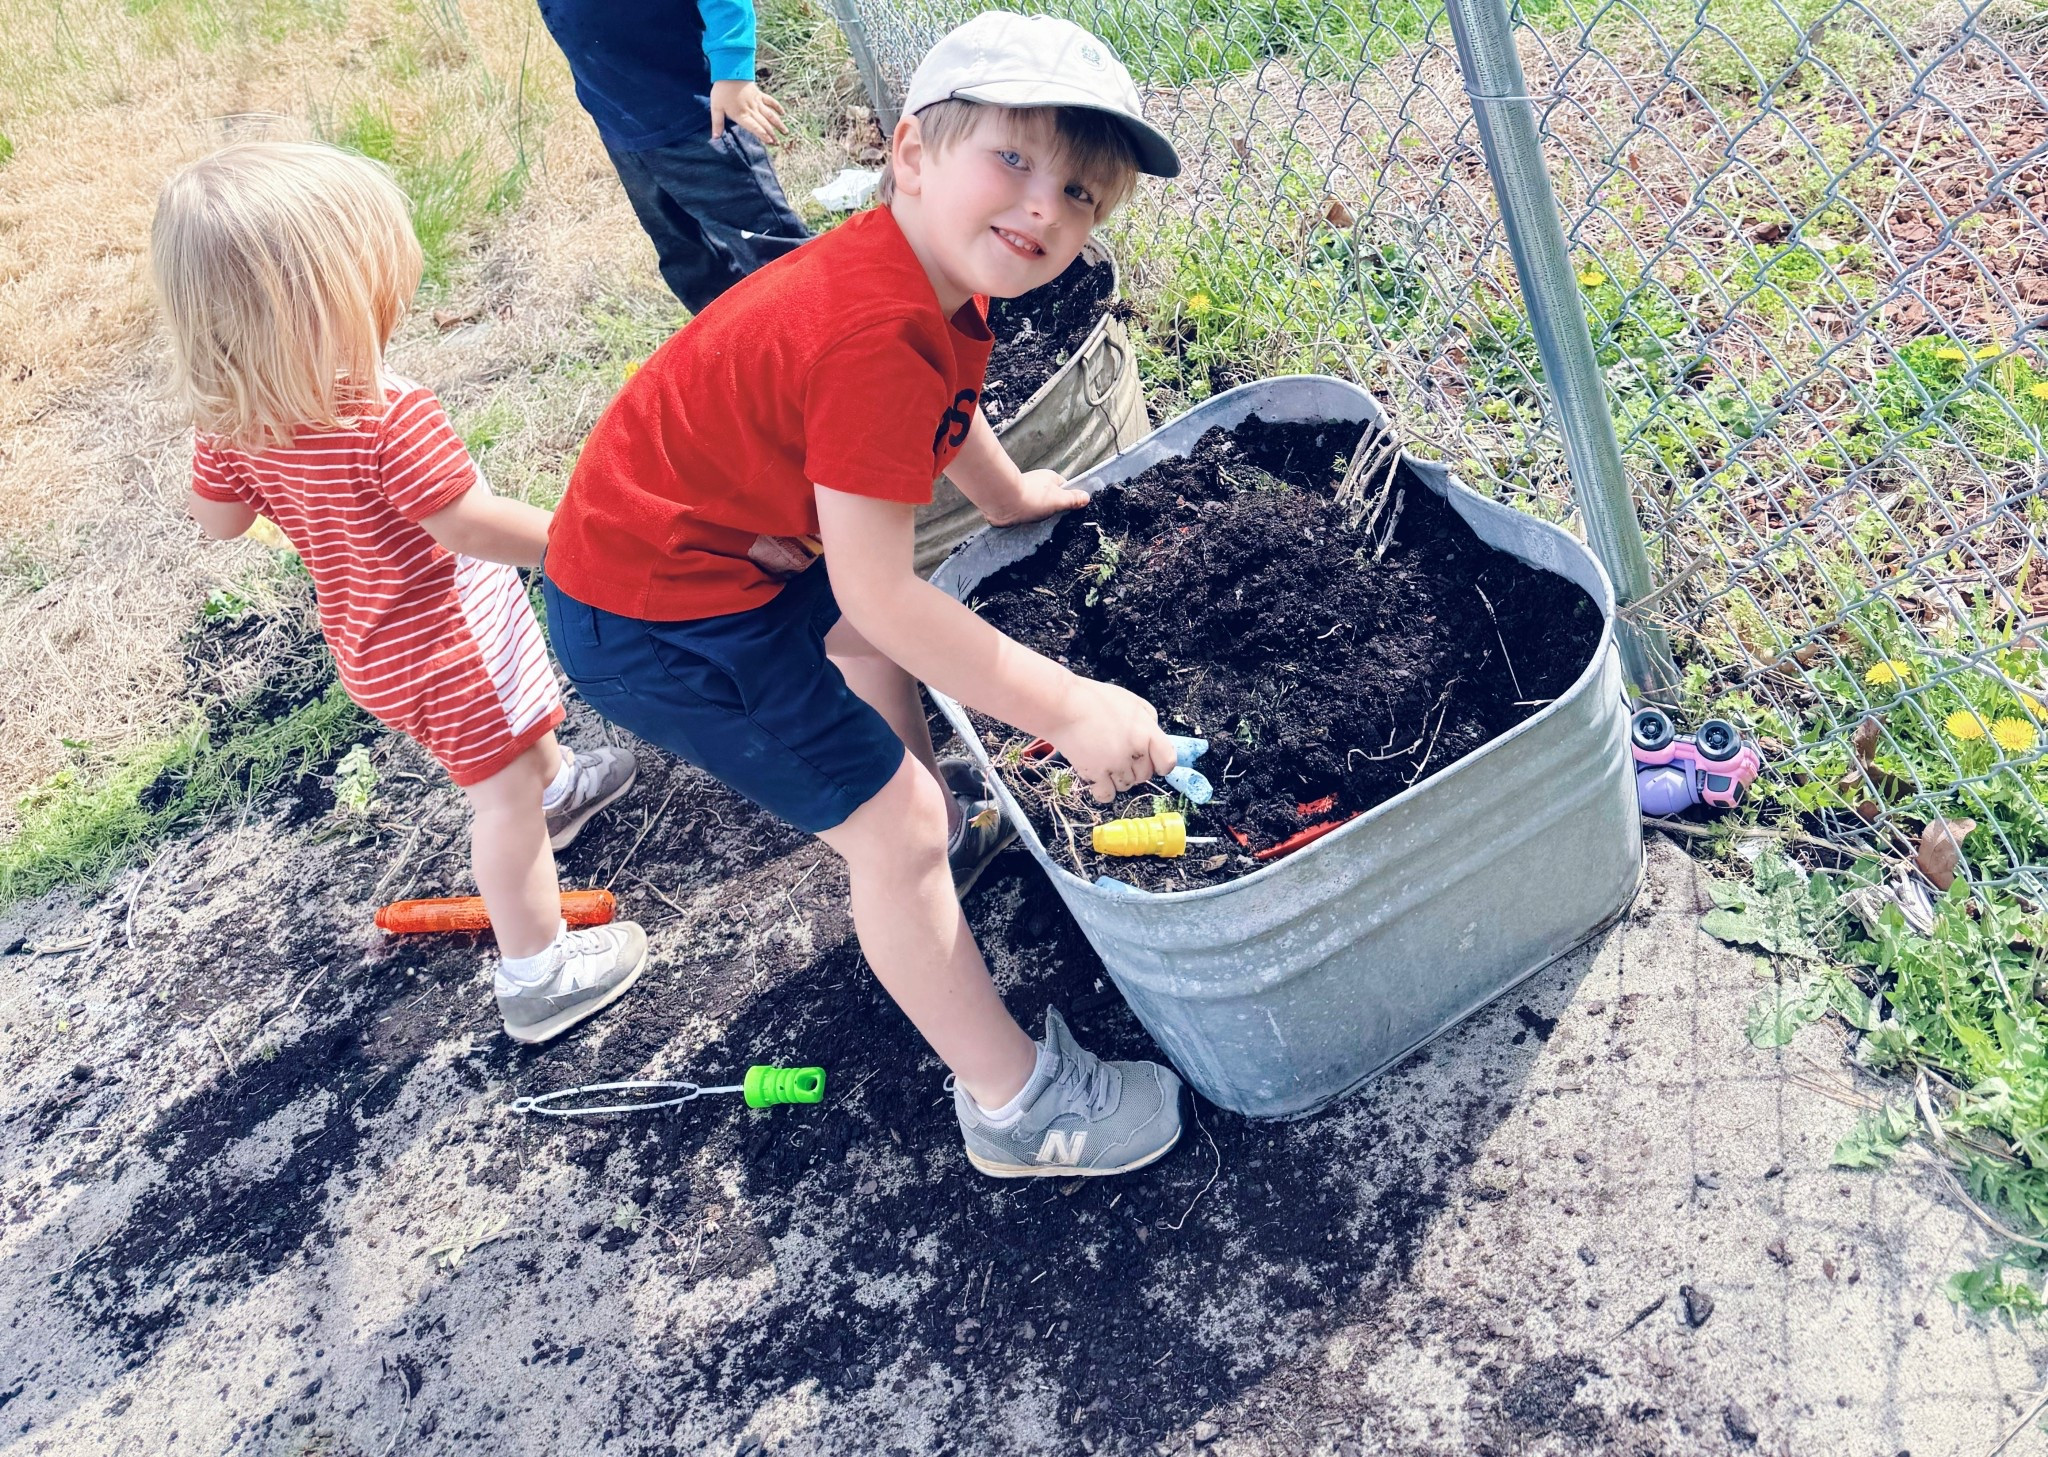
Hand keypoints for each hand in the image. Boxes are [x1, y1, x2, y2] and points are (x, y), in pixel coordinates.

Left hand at [710, 80, 788, 144]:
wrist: (730, 71)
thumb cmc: (721, 90)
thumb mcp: (716, 108)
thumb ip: (717, 123)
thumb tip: (715, 137)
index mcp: (741, 115)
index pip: (754, 127)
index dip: (762, 135)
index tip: (770, 142)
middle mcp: (751, 110)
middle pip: (764, 124)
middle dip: (772, 134)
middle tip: (778, 143)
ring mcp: (757, 102)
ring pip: (770, 115)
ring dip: (778, 124)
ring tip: (785, 132)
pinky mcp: (759, 94)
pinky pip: (770, 101)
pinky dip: (777, 107)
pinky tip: (783, 113)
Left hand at [983, 469, 1088, 527]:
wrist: (1002, 500)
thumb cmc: (1032, 497)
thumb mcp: (1058, 500)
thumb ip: (1073, 500)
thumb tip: (1086, 497)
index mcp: (1050, 477)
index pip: (1064, 489)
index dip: (1067, 500)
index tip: (1066, 511)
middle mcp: (1037, 482)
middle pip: (1050, 498)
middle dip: (1050, 509)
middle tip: (1050, 519)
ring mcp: (1024, 490)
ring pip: (1035, 504)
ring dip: (1036, 513)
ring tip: (1035, 520)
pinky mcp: (1012, 500)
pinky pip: (1023, 509)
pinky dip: (1024, 516)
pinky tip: (1023, 521)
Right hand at [1046, 679, 1175, 803]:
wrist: (1063, 705)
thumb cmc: (1094, 700)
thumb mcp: (1132, 702)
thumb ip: (1148, 720)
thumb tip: (1154, 738)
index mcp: (1147, 731)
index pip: (1167, 761)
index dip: (1161, 765)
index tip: (1154, 764)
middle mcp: (1135, 750)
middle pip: (1145, 775)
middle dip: (1135, 769)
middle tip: (1119, 756)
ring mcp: (1116, 764)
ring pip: (1126, 785)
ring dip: (1118, 778)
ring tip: (1104, 760)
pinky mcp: (1096, 774)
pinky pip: (1107, 795)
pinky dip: (1103, 791)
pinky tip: (1098, 780)